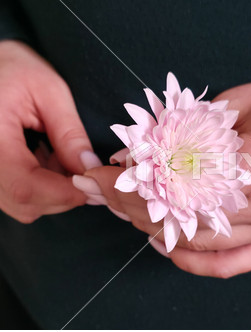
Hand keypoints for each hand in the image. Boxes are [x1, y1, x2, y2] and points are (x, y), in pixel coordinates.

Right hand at [0, 40, 100, 222]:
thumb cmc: (15, 67)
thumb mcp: (49, 92)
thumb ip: (69, 133)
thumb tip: (90, 169)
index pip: (25, 186)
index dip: (64, 193)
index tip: (94, 185)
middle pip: (23, 202)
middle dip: (64, 194)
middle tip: (86, 171)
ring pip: (20, 203)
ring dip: (53, 190)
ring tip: (62, 156)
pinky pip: (14, 194)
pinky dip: (40, 185)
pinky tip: (47, 159)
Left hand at [81, 75, 250, 277]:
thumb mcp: (242, 101)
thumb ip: (191, 128)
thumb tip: (142, 150)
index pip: (178, 183)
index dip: (134, 182)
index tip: (103, 175)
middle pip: (185, 217)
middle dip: (136, 206)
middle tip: (106, 194)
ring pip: (203, 243)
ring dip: (158, 230)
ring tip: (130, 214)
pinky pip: (233, 264)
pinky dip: (196, 263)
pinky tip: (169, 247)